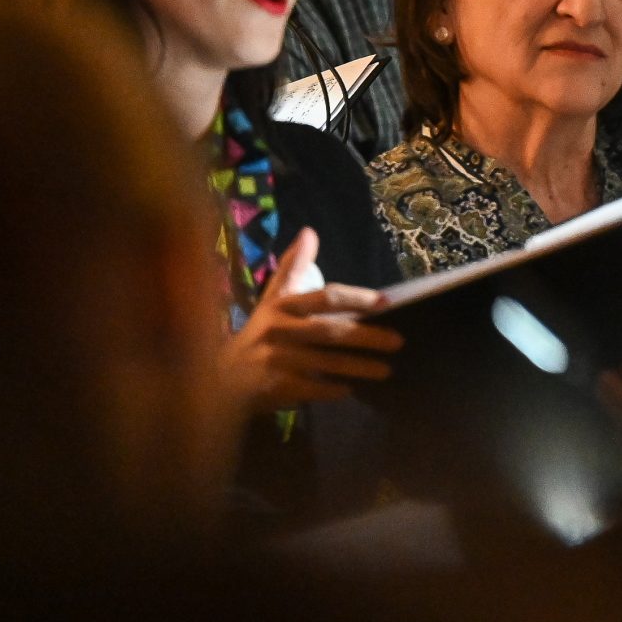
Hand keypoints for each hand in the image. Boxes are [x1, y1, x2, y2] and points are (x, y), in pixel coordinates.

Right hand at [218, 229, 403, 412]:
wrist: (223, 376)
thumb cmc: (262, 332)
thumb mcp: (274, 298)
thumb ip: (294, 267)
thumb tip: (310, 232)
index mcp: (282, 305)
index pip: (326, 298)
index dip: (357, 298)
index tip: (386, 303)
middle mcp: (278, 330)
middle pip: (330, 332)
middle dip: (367, 337)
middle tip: (398, 342)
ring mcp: (275, 359)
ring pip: (326, 362)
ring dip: (359, 367)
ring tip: (386, 370)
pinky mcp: (273, 386)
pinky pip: (312, 388)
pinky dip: (332, 390)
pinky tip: (350, 389)